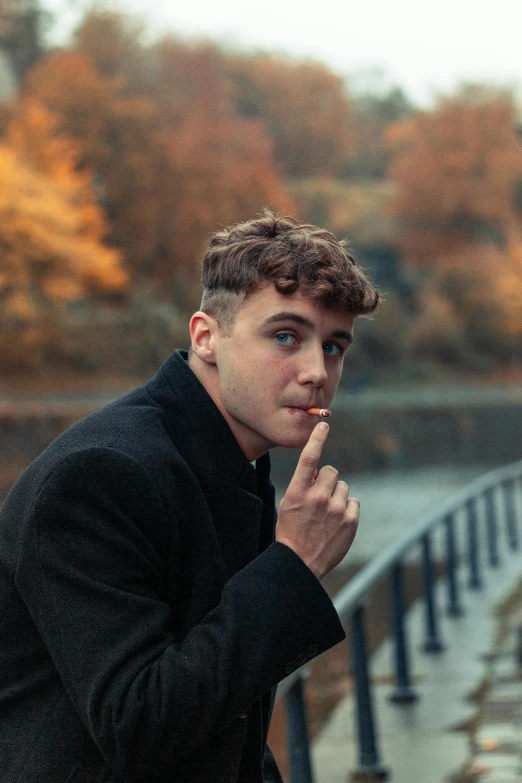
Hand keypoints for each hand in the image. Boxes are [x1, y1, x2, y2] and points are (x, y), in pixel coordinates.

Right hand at [275, 422, 358, 579]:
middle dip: (327, 481)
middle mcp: (318, 497)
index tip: (324, 425)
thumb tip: (319, 471)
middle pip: (332, 472)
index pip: (309, 459)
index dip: (317, 440)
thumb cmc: (291, 532)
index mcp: (298, 492)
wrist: (300, 563)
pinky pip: (353, 502)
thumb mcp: (289, 504)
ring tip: (327, 514)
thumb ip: (304, 485)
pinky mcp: (350, 521)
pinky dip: (347, 509)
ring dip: (337, 496)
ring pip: (343, 487)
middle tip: (320, 498)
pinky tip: (336, 522)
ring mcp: (336, 510)